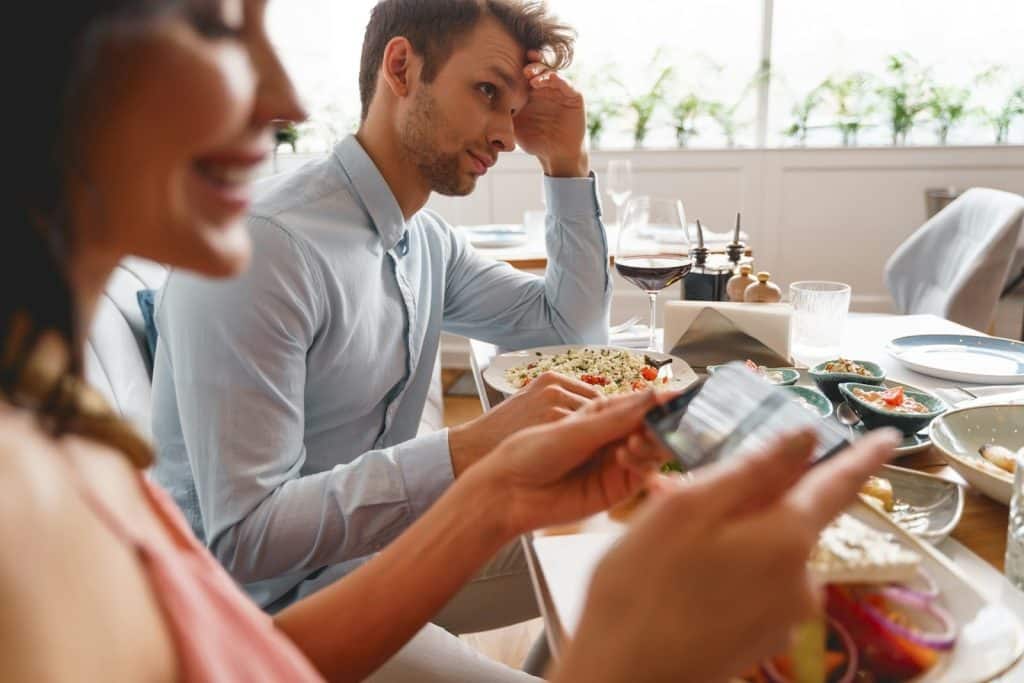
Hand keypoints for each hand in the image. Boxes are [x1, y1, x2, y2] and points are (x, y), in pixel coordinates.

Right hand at [448, 371, 600, 476]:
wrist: (474, 448)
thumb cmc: (502, 433)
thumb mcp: (528, 405)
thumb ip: (557, 404)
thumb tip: (591, 415)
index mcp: (550, 379)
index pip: (594, 396)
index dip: (597, 419)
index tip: (594, 437)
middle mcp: (555, 387)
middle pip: (599, 408)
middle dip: (599, 428)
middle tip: (590, 450)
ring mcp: (555, 404)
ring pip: (595, 424)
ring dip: (595, 441)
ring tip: (582, 459)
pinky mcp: (554, 423)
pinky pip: (585, 437)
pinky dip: (586, 451)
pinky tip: (576, 464)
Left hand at [465, 389, 675, 535]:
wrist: (510, 492)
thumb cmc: (532, 452)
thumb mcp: (576, 428)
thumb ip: (619, 416)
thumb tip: (657, 395)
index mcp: (601, 413)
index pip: (641, 403)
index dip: (661, 400)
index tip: (682, 396)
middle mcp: (612, 437)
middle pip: (652, 427)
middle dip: (661, 422)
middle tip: (665, 420)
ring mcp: (616, 463)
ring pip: (651, 450)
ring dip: (651, 442)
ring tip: (635, 439)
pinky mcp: (617, 489)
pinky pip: (642, 473)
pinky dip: (641, 462)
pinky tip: (625, 455)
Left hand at [514, 50, 588, 177]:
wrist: (556, 155)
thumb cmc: (534, 141)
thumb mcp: (514, 125)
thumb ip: (503, 112)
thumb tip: (481, 102)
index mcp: (531, 92)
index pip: (525, 73)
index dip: (517, 66)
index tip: (506, 63)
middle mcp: (546, 88)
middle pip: (538, 68)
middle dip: (530, 65)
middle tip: (521, 68)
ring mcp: (561, 91)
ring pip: (551, 73)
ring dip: (541, 70)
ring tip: (530, 74)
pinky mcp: (574, 96)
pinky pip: (566, 84)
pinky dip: (557, 79)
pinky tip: (546, 80)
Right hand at [556, 428, 900, 682]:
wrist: (624, 677)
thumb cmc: (641, 586)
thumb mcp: (686, 508)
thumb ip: (753, 469)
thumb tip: (806, 436)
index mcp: (786, 537)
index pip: (838, 484)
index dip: (864, 456)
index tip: (891, 436)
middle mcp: (802, 579)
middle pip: (790, 517)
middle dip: (750, 501)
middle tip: (686, 499)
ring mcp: (786, 616)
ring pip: (769, 551)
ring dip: (735, 537)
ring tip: (673, 546)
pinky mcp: (766, 640)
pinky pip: (759, 585)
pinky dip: (731, 570)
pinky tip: (685, 580)